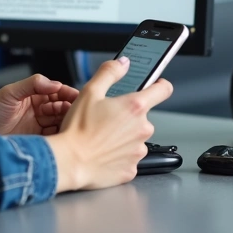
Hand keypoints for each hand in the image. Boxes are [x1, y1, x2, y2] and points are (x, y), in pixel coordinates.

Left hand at [0, 74, 79, 135]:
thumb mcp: (8, 93)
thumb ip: (31, 84)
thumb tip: (54, 83)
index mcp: (34, 96)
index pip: (57, 92)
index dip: (68, 94)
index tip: (77, 97)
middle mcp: (39, 111)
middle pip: (63, 108)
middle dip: (71, 110)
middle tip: (75, 114)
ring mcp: (39, 126)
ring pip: (61, 123)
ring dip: (67, 124)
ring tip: (71, 126)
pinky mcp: (38, 141)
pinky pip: (55, 138)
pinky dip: (61, 137)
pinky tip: (65, 138)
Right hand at [44, 57, 172, 191]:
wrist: (69, 162)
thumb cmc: (77, 129)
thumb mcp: (90, 92)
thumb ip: (110, 73)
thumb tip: (123, 63)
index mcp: (135, 107)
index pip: (163, 89)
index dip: (159, 84)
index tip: (155, 86)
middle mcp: (143, 129)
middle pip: (143, 117)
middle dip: (128, 117)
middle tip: (106, 119)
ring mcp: (139, 150)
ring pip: (135, 138)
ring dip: (124, 137)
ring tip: (102, 138)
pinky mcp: (132, 169)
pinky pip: (129, 157)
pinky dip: (119, 155)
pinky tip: (103, 153)